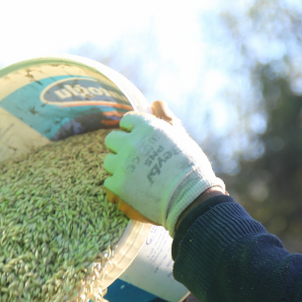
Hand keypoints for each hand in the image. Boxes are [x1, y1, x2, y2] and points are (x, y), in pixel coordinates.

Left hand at [103, 101, 224, 235]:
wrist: (192, 199)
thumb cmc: (191, 167)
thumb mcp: (181, 137)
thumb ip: (166, 118)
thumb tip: (155, 102)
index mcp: (147, 126)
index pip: (127, 121)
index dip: (133, 131)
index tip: (141, 141)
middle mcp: (131, 142)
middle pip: (112, 140)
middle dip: (122, 148)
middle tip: (137, 160)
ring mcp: (122, 164)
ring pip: (108, 161)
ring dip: (118, 167)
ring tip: (136, 176)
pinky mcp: (118, 185)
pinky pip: (109, 181)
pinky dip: (118, 185)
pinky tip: (133, 189)